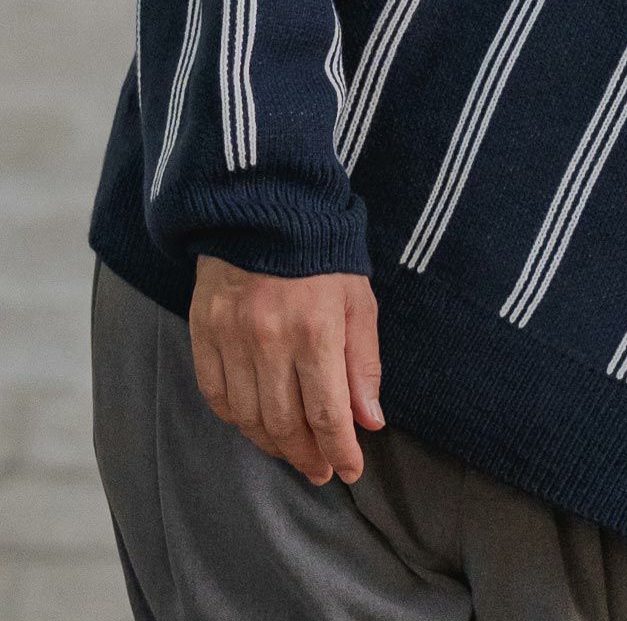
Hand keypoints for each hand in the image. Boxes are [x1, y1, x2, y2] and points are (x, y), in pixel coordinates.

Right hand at [188, 255, 385, 485]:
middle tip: (321, 469)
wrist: (268, 209)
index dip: (340, 450)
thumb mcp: (359, 302)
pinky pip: (216, 395)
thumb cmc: (324, 256)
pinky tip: (255, 423)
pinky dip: (236, 418)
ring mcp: (231, 338)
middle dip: (307, 455)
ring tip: (293, 450)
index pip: (327, 413)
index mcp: (316, 330)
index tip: (349, 470)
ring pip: (248, 417)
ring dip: (273, 444)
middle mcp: (270, 339)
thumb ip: (363, 364)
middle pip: (285, 424)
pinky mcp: (203, 332)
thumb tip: (370, 421)